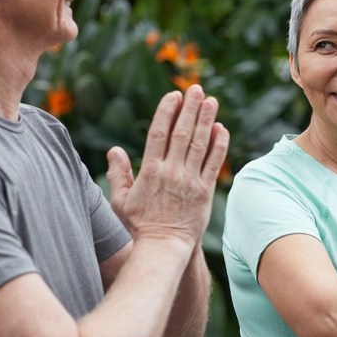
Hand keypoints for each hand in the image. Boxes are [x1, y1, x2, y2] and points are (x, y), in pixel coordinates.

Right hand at [106, 85, 229, 246]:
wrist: (164, 248)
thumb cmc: (139, 225)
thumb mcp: (120, 200)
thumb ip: (119, 174)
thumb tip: (114, 150)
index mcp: (150, 171)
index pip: (159, 133)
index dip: (167, 111)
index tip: (174, 96)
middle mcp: (171, 172)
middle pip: (182, 133)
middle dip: (190, 108)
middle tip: (197, 89)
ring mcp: (190, 181)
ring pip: (199, 144)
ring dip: (206, 120)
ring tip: (211, 101)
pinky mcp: (205, 191)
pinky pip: (213, 164)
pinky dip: (219, 145)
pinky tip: (221, 129)